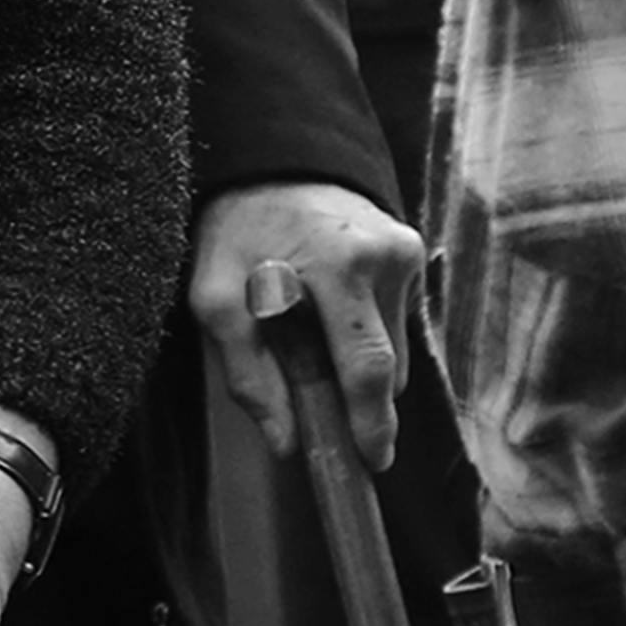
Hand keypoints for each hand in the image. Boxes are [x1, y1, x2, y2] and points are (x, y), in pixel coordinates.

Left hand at [193, 178, 427, 465]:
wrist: (268, 162)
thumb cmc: (234, 232)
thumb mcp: (213, 298)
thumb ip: (247, 373)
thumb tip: (287, 443)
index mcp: (339, 265)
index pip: (367, 365)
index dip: (371, 423)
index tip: (372, 462)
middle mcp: (386, 255)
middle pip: (387, 364)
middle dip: (360, 401)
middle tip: (326, 416)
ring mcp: (406, 251)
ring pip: (392, 345)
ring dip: (355, 361)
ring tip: (309, 336)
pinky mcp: (411, 251)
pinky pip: (393, 319)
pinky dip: (362, 332)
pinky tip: (326, 311)